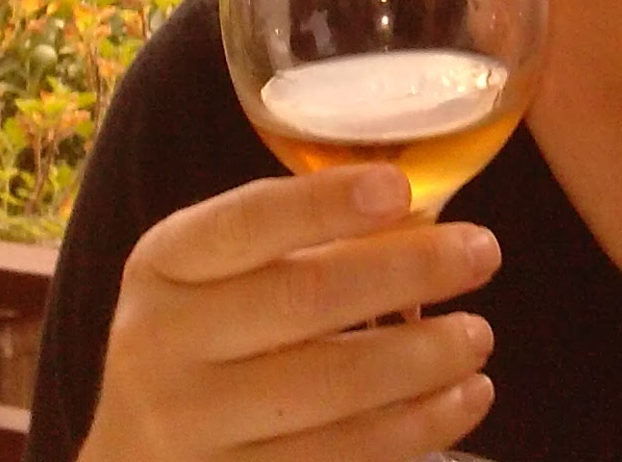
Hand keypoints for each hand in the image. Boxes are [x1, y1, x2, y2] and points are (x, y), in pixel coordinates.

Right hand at [81, 164, 501, 461]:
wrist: (139, 452)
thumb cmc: (203, 336)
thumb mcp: (213, 275)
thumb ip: (293, 243)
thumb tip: (420, 218)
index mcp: (164, 264)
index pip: (247, 222)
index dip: (324, 202)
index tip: (400, 187)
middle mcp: (163, 344)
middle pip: (303, 300)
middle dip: (407, 272)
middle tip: (482, 252)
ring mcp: (194, 429)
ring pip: (333, 388)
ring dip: (425, 359)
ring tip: (478, 334)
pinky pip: (342, 458)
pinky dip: (416, 427)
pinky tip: (462, 399)